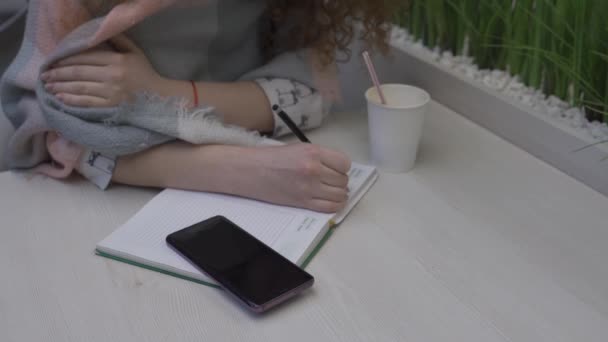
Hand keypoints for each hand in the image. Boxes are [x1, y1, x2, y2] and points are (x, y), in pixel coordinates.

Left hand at [42, 35, 162, 106]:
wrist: (160, 98)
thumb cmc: (146, 74)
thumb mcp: (135, 53)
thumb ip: (119, 40)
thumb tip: (100, 31)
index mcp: (117, 60)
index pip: (85, 58)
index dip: (66, 60)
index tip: (53, 62)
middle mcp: (112, 76)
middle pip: (79, 73)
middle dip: (58, 74)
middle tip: (45, 75)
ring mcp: (111, 92)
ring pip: (79, 87)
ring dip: (61, 86)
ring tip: (48, 86)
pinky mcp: (111, 106)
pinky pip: (86, 102)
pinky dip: (71, 99)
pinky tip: (60, 98)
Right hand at [247, 144, 351, 212]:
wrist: (251, 171)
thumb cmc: (272, 159)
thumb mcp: (299, 149)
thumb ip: (320, 157)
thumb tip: (338, 169)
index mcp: (313, 152)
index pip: (344, 163)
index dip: (342, 168)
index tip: (337, 170)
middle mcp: (313, 169)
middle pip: (343, 180)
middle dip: (339, 181)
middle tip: (331, 181)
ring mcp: (309, 187)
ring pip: (340, 194)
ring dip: (339, 194)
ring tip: (331, 191)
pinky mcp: (303, 202)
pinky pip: (330, 207)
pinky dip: (335, 205)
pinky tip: (332, 201)